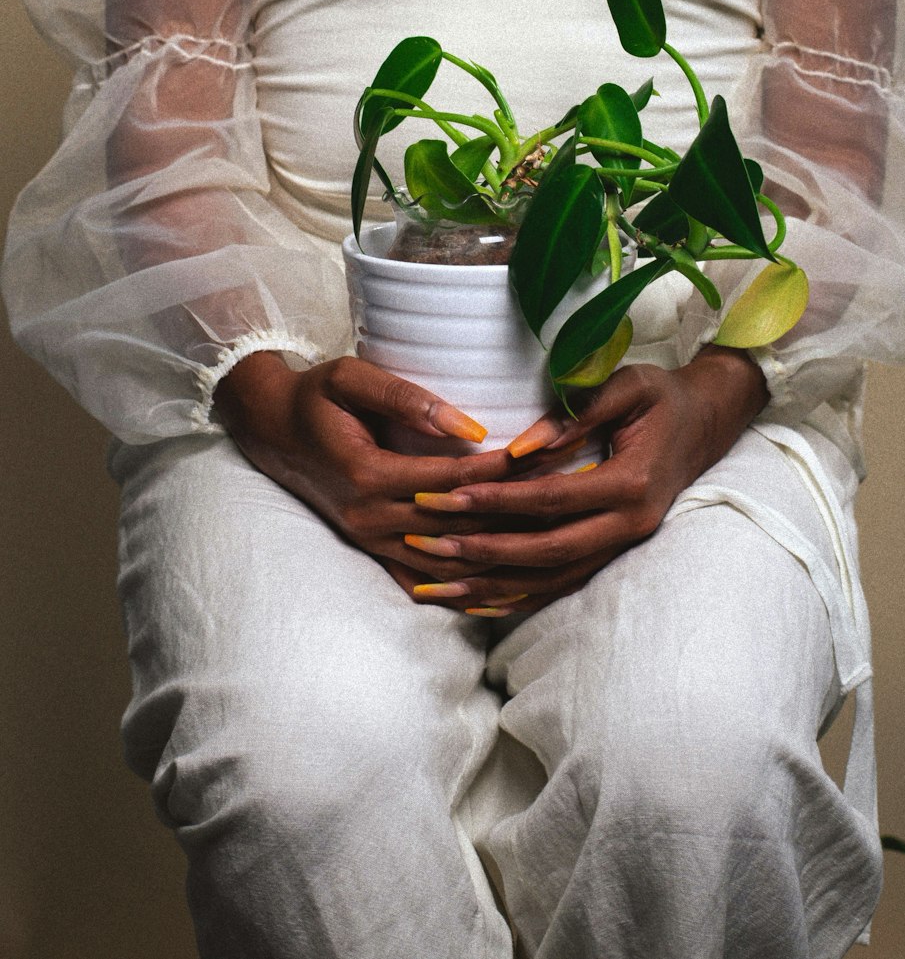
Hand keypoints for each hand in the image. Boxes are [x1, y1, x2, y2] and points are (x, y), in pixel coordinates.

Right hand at [214, 351, 526, 581]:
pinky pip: (424, 579)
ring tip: (552, 540)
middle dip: (514, 511)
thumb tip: (469, 428)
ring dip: (499, 552)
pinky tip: (506, 594)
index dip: (503, 470)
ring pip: (448, 559)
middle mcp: (370, 517)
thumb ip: (408, 398)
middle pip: (460, 525)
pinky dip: (464, 589)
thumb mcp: (352, 378)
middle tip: (565, 496)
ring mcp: (370, 540)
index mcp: (368, 475)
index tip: (547, 455)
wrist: (271, 430)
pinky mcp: (372, 550)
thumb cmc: (316, 396)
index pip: (454, 479)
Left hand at [400, 347, 768, 614]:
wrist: (704, 422)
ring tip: (431, 588)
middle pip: (545, 552)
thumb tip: (520, 448)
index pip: (551, 500)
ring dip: (489, 587)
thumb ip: (577, 413)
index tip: (447, 495)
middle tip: (425, 541)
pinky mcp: (614, 553)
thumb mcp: (627, 385)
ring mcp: (623, 546)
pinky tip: (474, 603)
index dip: (497, 500)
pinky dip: (517, 598)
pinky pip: (561, 585)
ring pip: (549, 580)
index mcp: (631, 484)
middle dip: (481, 550)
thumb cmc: (661, 396)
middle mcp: (629, 525)